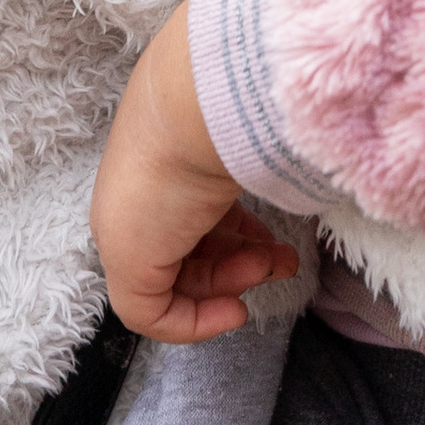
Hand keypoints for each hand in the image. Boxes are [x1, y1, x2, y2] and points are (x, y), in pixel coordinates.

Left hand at [92, 4, 309, 341]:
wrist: (199, 101)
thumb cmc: (232, 106)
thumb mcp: (247, 136)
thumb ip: (259, 156)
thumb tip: (298, 152)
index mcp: (159, 159)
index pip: (190, 212)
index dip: (235, 233)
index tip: (270, 240)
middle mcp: (136, 195)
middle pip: (187, 247)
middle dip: (242, 259)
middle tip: (284, 260)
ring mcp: (126, 229)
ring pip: (174, 279)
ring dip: (233, 281)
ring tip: (276, 268)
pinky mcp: (128, 263)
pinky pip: (152, 314)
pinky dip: (194, 322)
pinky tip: (234, 310)